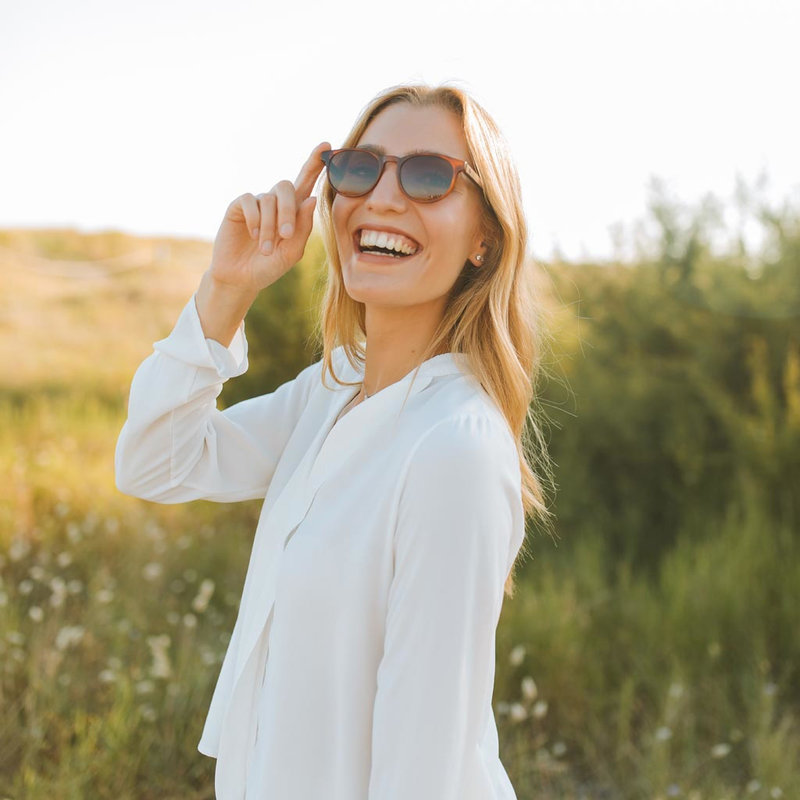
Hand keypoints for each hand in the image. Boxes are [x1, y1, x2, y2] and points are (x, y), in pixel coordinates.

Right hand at [208, 140, 330, 292]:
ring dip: (269, 226)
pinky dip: (254, 220)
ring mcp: (257, 203)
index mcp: (293, 212)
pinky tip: (252, 236)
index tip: (326, 145)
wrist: (241, 278)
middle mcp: (276, 202)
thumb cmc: (269, 266)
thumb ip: (303, 228)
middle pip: (287, 186)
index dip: (314, 163)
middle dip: (288, 210)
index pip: (306, 182)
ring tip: (264, 248)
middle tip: (285, 235)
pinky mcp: (239, 206)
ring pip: (269, 199)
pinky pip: (250, 202)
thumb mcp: (291, 252)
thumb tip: (313, 199)